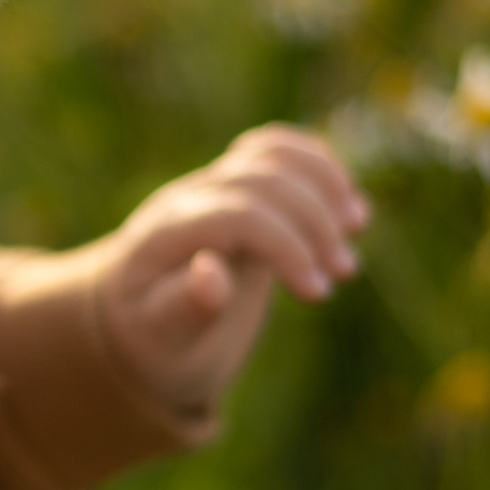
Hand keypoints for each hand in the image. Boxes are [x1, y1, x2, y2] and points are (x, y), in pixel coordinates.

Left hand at [96, 125, 368, 438]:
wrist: (131, 317)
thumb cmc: (149, 337)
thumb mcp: (161, 338)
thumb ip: (184, 307)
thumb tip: (211, 271)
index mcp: (165, 235)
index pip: (237, 215)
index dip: (286, 246)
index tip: (317, 294)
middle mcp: (187, 199)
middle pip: (261, 179)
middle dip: (313, 221)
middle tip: (344, 273)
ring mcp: (210, 186)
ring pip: (272, 153)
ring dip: (323, 184)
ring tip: (357, 228)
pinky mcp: (234, 187)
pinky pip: (276, 151)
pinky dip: (318, 166)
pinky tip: (348, 203)